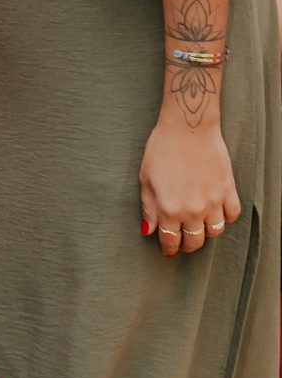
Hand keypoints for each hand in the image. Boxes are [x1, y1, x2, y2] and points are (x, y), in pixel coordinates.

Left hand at [139, 116, 240, 256]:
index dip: (169, 248)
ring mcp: (213, 201)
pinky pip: (232, 215)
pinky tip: (217, 213)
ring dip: (206, 233)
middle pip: (194, 241)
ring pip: (215, 231)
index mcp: (169, 209)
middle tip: (183, 243)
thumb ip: (149, 207)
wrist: (188, 126)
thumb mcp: (146, 178)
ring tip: (199, 227)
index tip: (168, 250)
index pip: (170, 240)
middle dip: (187, 245)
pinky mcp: (228, 190)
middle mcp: (193, 210)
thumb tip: (149, 231)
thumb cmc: (161, 148)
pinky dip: (226, 218)